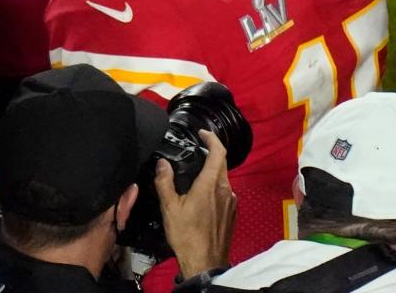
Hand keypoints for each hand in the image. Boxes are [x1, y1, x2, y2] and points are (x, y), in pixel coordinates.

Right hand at [155, 130, 236, 275]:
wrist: (204, 262)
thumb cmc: (186, 235)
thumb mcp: (170, 208)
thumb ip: (165, 182)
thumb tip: (162, 164)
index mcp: (211, 184)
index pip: (218, 151)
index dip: (212, 138)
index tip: (202, 134)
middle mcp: (225, 188)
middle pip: (221, 163)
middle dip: (210, 154)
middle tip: (196, 152)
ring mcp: (232, 200)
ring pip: (223, 178)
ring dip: (212, 173)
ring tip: (195, 177)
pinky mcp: (233, 211)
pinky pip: (225, 192)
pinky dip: (215, 187)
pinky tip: (203, 198)